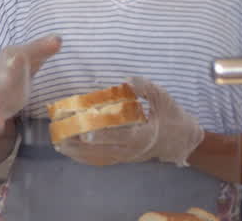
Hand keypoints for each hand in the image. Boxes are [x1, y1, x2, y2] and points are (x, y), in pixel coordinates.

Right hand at [0, 35, 61, 132]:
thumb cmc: (19, 62)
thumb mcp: (32, 53)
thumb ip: (44, 47)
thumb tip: (59, 39)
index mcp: (9, 57)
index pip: (14, 56)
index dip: (16, 59)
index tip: (18, 58)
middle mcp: (0, 72)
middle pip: (3, 76)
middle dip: (5, 79)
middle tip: (6, 81)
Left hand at [56, 77, 204, 166]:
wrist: (184, 141)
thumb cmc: (173, 117)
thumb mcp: (162, 98)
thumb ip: (145, 88)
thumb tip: (127, 81)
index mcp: (141, 135)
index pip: (117, 136)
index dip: (99, 134)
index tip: (82, 131)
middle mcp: (131, 150)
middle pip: (101, 149)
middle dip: (79, 142)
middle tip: (59, 135)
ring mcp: (126, 156)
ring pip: (98, 157)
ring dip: (77, 152)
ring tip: (58, 144)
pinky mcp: (123, 158)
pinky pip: (101, 160)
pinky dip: (85, 158)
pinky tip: (70, 152)